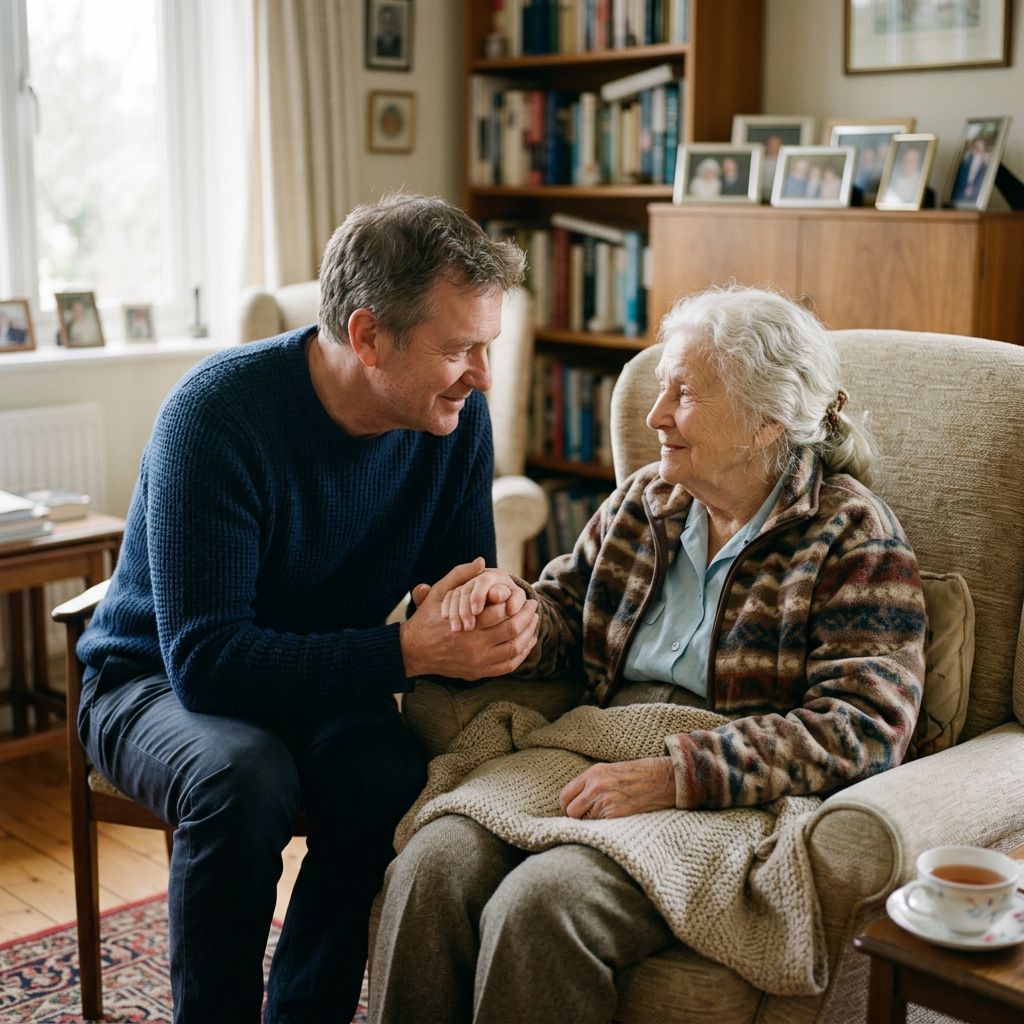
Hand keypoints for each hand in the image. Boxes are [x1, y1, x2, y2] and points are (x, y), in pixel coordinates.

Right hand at [400, 559, 538, 679]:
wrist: (413, 651)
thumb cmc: (427, 618)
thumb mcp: (439, 592)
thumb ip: (460, 575)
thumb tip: (481, 561)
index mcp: (466, 624)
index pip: (502, 612)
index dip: (519, 604)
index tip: (526, 597)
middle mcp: (473, 646)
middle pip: (512, 630)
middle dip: (527, 617)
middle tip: (533, 607)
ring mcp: (477, 662)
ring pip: (514, 649)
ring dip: (529, 634)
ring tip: (534, 622)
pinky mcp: (478, 673)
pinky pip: (508, 665)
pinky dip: (522, 654)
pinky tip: (527, 642)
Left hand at [559, 757, 675, 818]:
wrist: (662, 780)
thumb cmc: (638, 775)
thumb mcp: (610, 770)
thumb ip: (591, 783)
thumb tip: (576, 800)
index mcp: (593, 773)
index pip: (565, 796)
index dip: (567, 806)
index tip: (574, 810)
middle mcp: (595, 787)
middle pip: (570, 811)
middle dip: (577, 816)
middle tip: (588, 817)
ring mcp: (605, 802)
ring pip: (583, 822)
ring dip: (589, 823)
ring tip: (603, 818)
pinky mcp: (615, 816)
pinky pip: (598, 827)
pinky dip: (601, 828)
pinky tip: (612, 822)